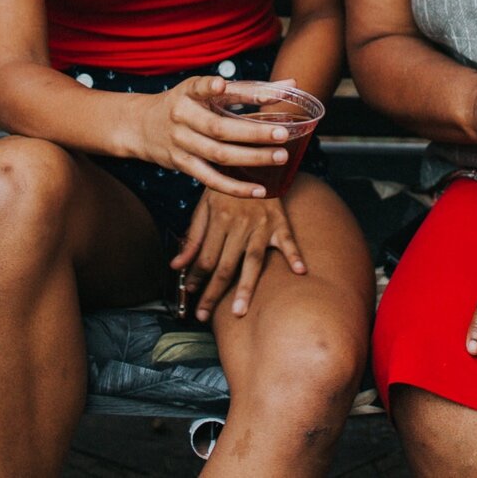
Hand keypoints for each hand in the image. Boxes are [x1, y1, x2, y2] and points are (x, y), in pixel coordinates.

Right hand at [136, 76, 297, 199]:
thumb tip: (291, 84)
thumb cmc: (184, 103)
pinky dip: (235, 187)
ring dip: (251, 158)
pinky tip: (259, 190)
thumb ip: (248, 89)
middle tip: (282, 134)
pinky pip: (211, 179)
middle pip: (218, 128)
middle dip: (253, 132)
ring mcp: (182, 143)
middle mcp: (182, 117)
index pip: (202, 89)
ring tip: (279, 157)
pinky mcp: (183, 165)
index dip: (211, 88)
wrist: (140, 126)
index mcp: (187, 93)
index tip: (221, 86)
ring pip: (218, 155)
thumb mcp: (205, 89)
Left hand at [170, 189, 308, 321]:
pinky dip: (295, 255)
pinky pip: (288, 240)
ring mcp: (261, 225)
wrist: (251, 161)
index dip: (195, 278)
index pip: (204, 258)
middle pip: (224, 266)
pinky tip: (300, 272)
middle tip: (203, 316)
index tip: (190, 296)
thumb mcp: (203, 207)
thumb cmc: (225, 188)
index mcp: (218, 220)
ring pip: (252, 260)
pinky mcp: (280, 222)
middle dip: (213, 293)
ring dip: (245, 287)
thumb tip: (176, 265)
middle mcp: (239, 225)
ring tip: (239, 312)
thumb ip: (192, 238)